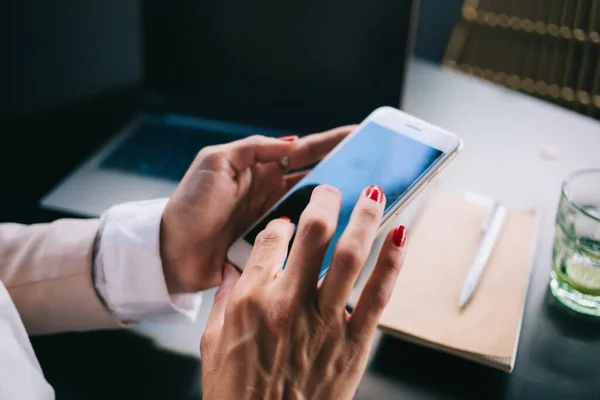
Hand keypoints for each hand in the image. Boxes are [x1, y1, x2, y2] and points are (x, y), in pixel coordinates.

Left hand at [160, 126, 353, 292]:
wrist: (171, 253)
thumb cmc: (188, 205)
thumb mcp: (214, 163)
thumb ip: (251, 149)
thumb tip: (290, 141)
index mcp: (260, 167)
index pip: (304, 151)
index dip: (332, 142)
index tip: (361, 134)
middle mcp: (273, 191)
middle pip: (317, 176)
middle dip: (346, 168)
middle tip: (377, 164)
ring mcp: (276, 218)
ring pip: (316, 205)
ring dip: (340, 200)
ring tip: (370, 195)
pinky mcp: (274, 243)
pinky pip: (305, 234)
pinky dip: (324, 230)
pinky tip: (345, 229)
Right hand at [200, 184, 407, 398]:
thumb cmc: (237, 393)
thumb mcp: (213, 343)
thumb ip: (225, 298)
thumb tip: (233, 266)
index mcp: (251, 299)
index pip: (271, 239)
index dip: (282, 224)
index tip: (288, 225)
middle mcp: (288, 302)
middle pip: (314, 232)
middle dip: (325, 200)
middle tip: (332, 190)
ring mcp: (324, 321)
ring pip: (350, 255)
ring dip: (365, 217)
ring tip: (373, 193)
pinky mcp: (353, 342)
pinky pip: (378, 294)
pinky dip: (393, 261)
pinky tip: (401, 235)